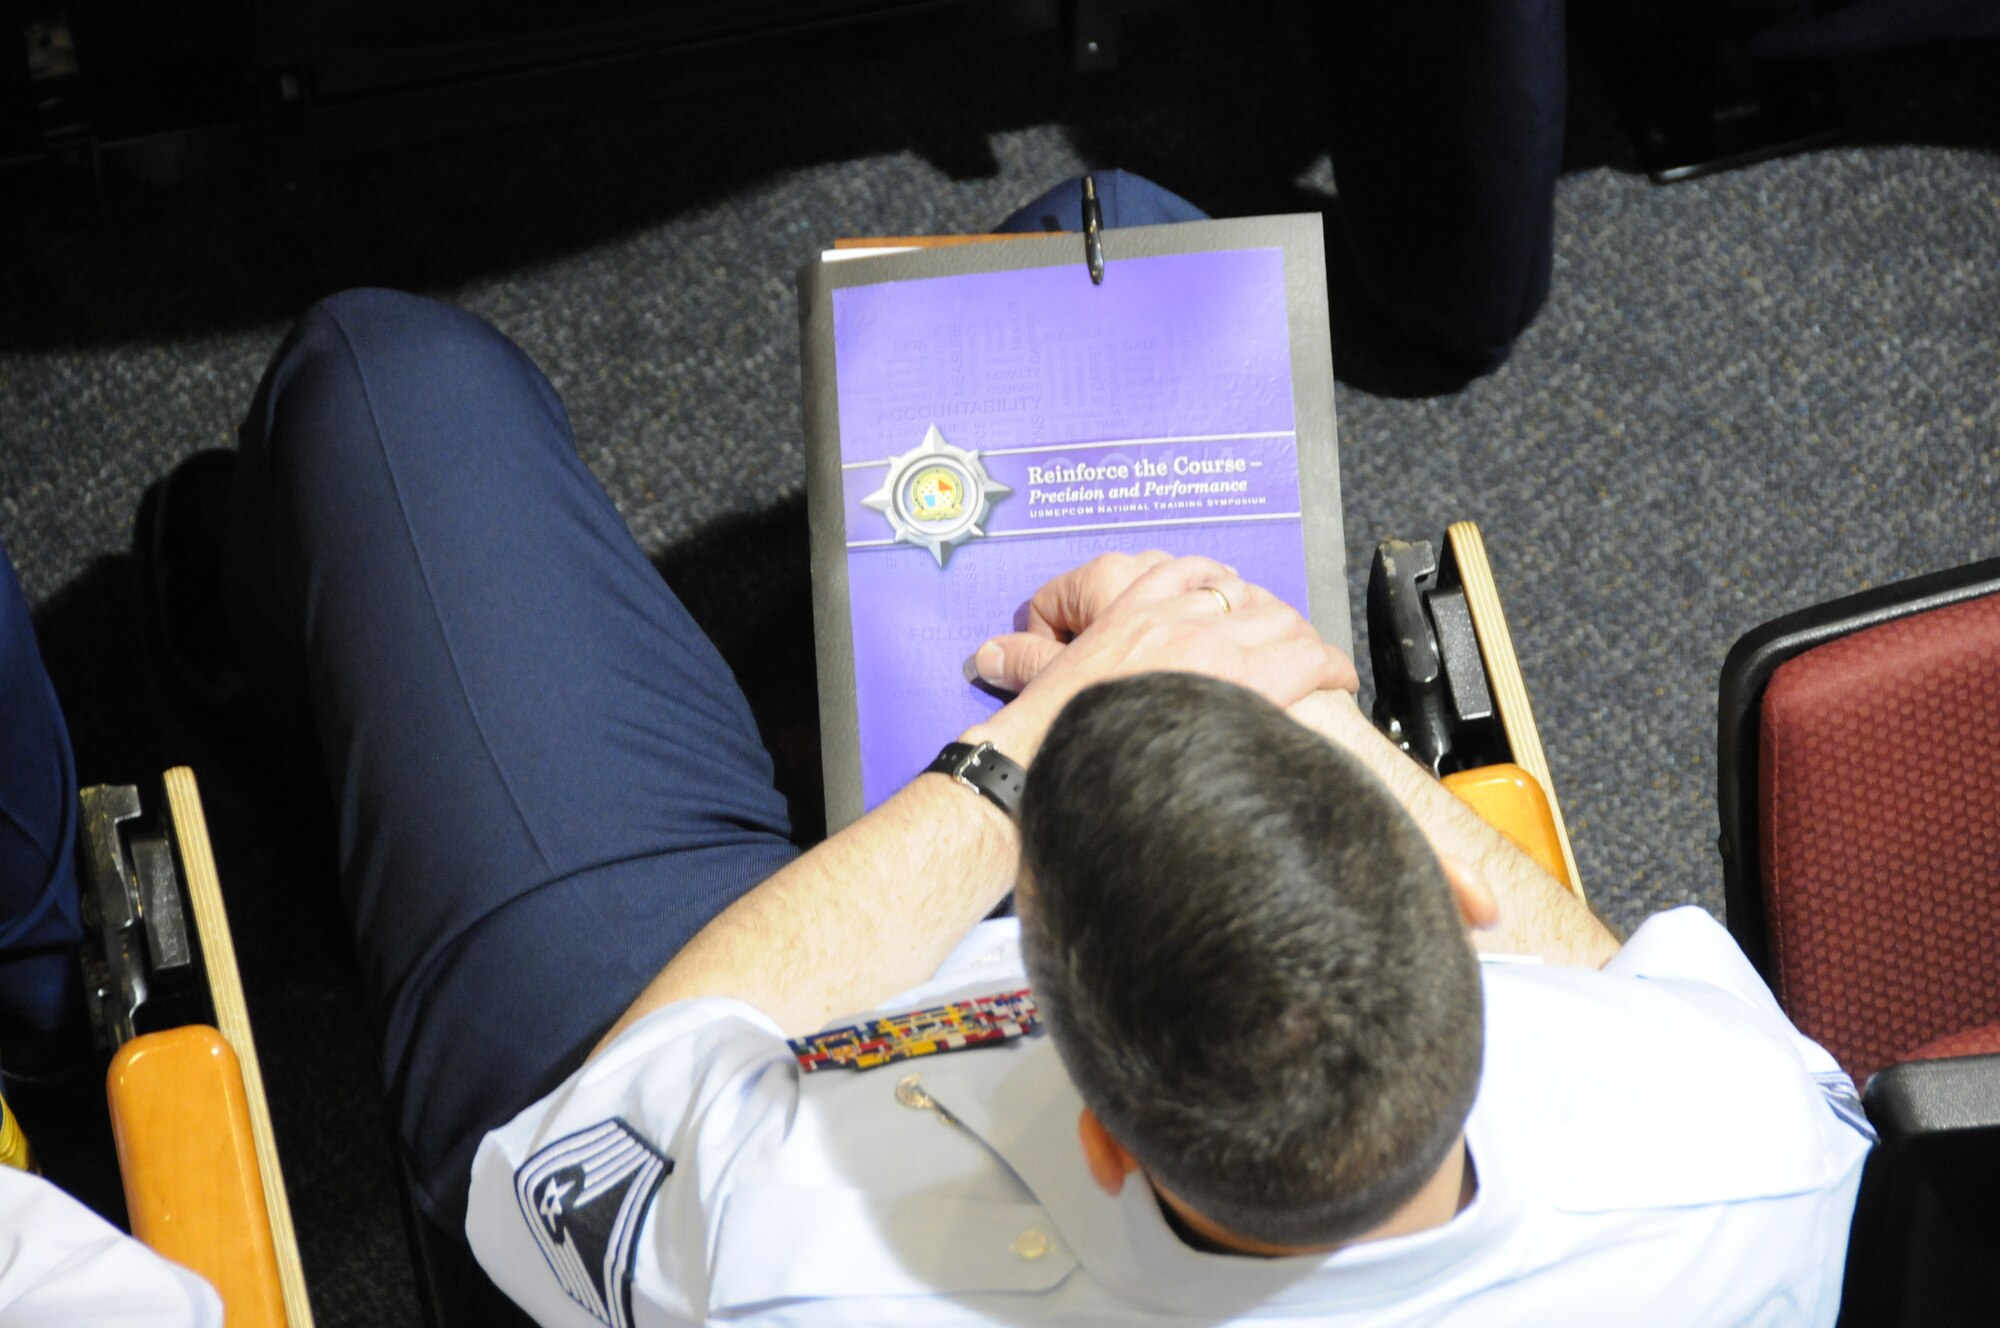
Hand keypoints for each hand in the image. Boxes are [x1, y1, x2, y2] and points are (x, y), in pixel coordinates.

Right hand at [962, 553, 1356, 761]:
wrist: (1043, 762)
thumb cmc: (1043, 732)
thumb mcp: (1037, 680)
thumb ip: (1028, 660)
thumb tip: (991, 655)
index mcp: (1128, 605)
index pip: (1191, 573)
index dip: (1223, 592)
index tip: (1235, 610)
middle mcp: (1173, 615)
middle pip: (1243, 595)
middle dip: (1267, 618)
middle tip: (1280, 649)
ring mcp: (1208, 643)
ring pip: (1277, 619)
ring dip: (1298, 640)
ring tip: (1313, 666)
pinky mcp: (1235, 681)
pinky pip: (1301, 657)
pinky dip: (1325, 664)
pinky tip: (1336, 680)